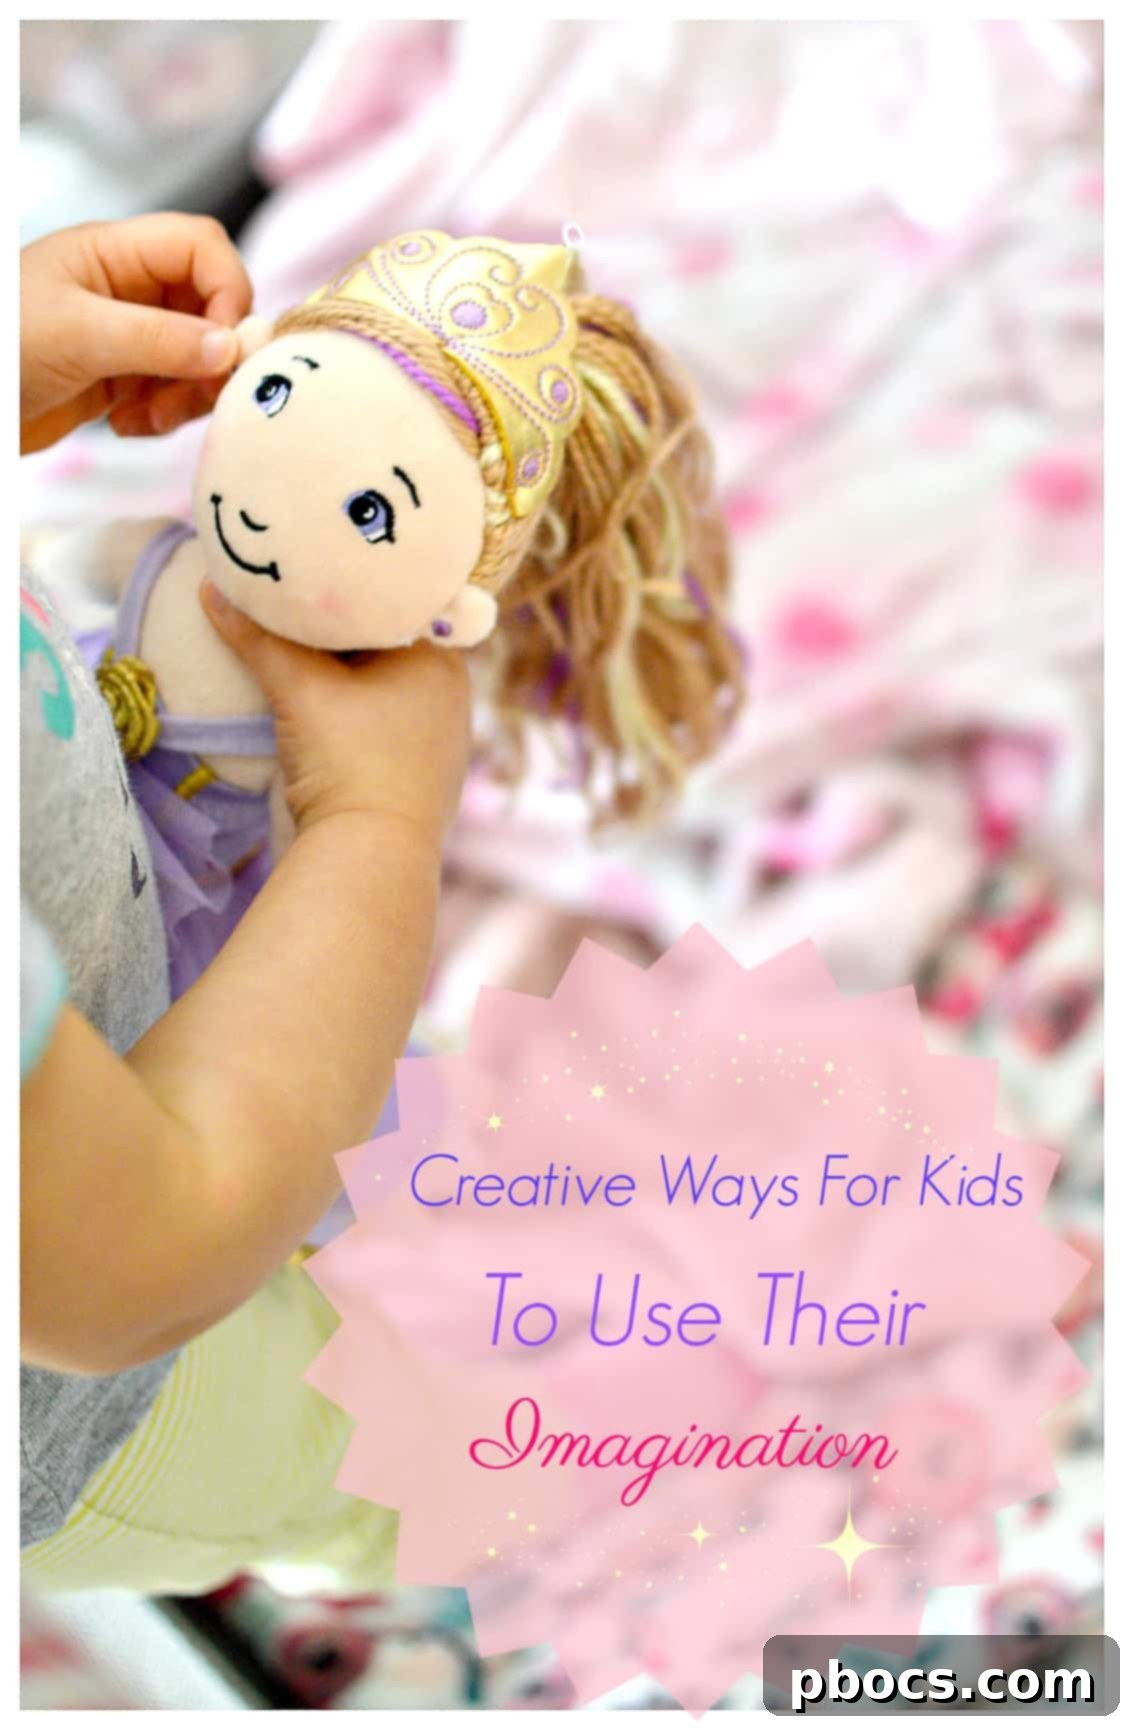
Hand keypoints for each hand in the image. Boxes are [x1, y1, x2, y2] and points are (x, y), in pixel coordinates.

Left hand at [20, 214, 252, 454]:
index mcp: (115, 253)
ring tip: (149, 419)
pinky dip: (165, 415)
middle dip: (210, 358)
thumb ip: (159, 339)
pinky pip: (172, 392)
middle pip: (211, 308)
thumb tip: (232, 348)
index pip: (202, 249)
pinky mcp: (120, 379)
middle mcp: (128, 289)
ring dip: (188, 395)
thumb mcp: (78, 335)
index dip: (229, 292)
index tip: (227, 349)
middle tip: (191, 399)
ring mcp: (126, 335)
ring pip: (198, 357)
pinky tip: (128, 426)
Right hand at [201, 583, 471, 850]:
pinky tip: (331, 706)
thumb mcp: (299, 690)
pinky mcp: (426, 775)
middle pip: (391, 643)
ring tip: (307, 648)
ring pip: (391, 685)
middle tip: (301, 601)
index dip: (356, 583)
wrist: (371, 857)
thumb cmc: (348, 760)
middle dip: (348, 629)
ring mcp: (444, 738)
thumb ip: (257, 637)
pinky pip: (391, 723)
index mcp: (440, 659)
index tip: (318, 567)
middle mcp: (453, 693)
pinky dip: (362, 710)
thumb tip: (212, 587)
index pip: (397, 600)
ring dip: (353, 672)